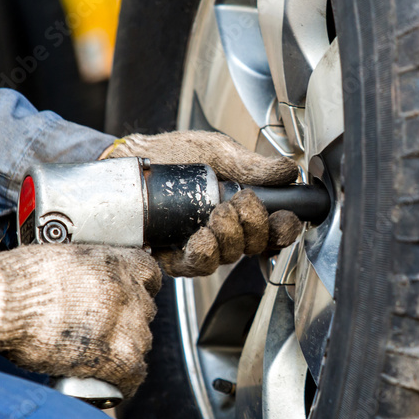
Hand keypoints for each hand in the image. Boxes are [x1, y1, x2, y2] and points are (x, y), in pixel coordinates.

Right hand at [0, 244, 161, 397]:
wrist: (4, 304)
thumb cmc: (20, 281)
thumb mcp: (63, 259)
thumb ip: (86, 273)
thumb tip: (84, 287)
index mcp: (117, 262)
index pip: (149, 274)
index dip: (136, 288)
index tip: (125, 297)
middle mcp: (129, 292)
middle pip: (144, 310)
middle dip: (127, 320)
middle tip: (100, 330)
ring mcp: (128, 325)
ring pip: (141, 342)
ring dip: (124, 348)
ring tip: (97, 356)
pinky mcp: (118, 356)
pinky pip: (134, 374)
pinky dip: (123, 380)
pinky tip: (111, 383)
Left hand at [104, 132, 303, 276]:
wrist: (129, 161)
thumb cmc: (172, 156)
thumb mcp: (217, 151)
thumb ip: (252, 164)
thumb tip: (289, 171)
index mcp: (241, 208)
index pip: (273, 230)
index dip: (284, 229)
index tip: (284, 217)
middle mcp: (225, 232)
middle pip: (254, 246)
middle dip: (254, 226)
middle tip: (240, 203)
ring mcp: (201, 246)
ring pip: (228, 258)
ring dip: (229, 239)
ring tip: (217, 216)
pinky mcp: (174, 258)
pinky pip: (196, 267)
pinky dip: (202, 254)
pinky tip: (199, 238)